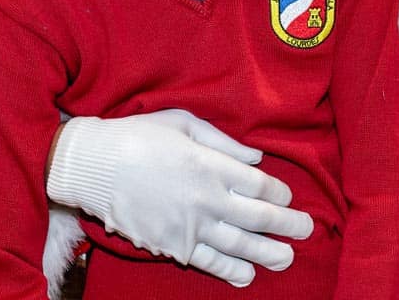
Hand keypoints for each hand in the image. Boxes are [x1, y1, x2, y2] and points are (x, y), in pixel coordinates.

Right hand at [46, 109, 313, 286]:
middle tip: (306, 230)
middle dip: (287, 225)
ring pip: (238, 245)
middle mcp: (206, 198)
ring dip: (267, 253)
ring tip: (287, 258)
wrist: (93, 166)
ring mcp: (189, 226)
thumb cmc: (139, 136)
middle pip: (258, 217)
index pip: (259, 185)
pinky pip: (207, 262)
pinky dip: (229, 271)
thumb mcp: (185, 123)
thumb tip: (257, 157)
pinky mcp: (170, 245)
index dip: (279, 192)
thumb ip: (224, 142)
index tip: (287, 196)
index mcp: (211, 165)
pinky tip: (246, 276)